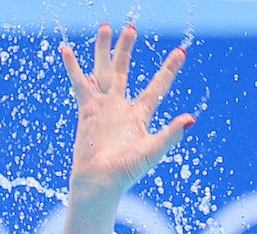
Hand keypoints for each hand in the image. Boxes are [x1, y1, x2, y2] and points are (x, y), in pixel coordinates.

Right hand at [60, 24, 193, 199]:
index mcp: (140, 116)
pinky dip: (73, 68)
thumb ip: (170, 135)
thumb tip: (190, 119)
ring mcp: (103, 107)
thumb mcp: (152, 152)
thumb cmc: (126, 172)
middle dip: (127, 50)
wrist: (99, 183)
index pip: (157, 88)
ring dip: (103, 50)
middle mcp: (122, 107)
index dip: (168, 70)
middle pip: (124, 71)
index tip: (181, 53)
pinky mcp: (87, 110)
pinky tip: (66, 50)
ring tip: (105, 27)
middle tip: (131, 28)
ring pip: (103, 71)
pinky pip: (80, 84)